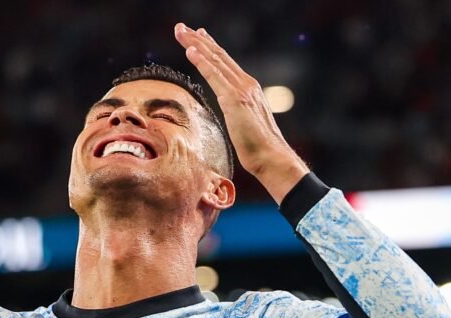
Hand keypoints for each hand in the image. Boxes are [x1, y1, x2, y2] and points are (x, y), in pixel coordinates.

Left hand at [174, 23, 307, 203]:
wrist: (270, 156)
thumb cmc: (257, 147)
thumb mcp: (244, 124)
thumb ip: (236, 112)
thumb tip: (229, 112)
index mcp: (248, 89)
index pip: (225, 64)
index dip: (209, 48)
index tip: (197, 36)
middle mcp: (246, 84)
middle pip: (218, 56)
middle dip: (197, 40)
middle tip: (180, 28)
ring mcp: (242, 90)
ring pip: (215, 61)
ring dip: (195, 44)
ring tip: (180, 32)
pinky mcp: (235, 100)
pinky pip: (215, 76)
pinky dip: (203, 62)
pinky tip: (191, 51)